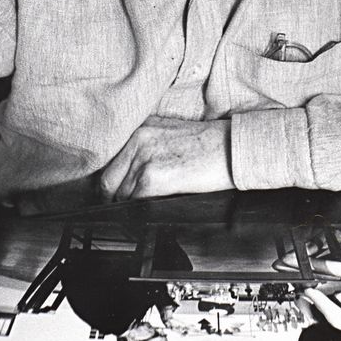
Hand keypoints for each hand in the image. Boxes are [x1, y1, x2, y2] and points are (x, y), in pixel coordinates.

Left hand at [99, 116, 232, 200]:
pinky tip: (151, 211)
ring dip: (129, 207)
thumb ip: (147, 148)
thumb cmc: (209, 145)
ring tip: (143, 211)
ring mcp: (143, 158)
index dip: (112, 182)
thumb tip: (130, 175)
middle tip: (124, 210)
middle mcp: (138, 139)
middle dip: (114, 198)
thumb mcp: (171, 135)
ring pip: (120, 194)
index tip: (114, 195)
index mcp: (142, 128)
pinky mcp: (152, 178)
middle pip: (108, 180)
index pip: (111, 161)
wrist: (232, 147)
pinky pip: (134, 202)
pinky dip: (138, 212)